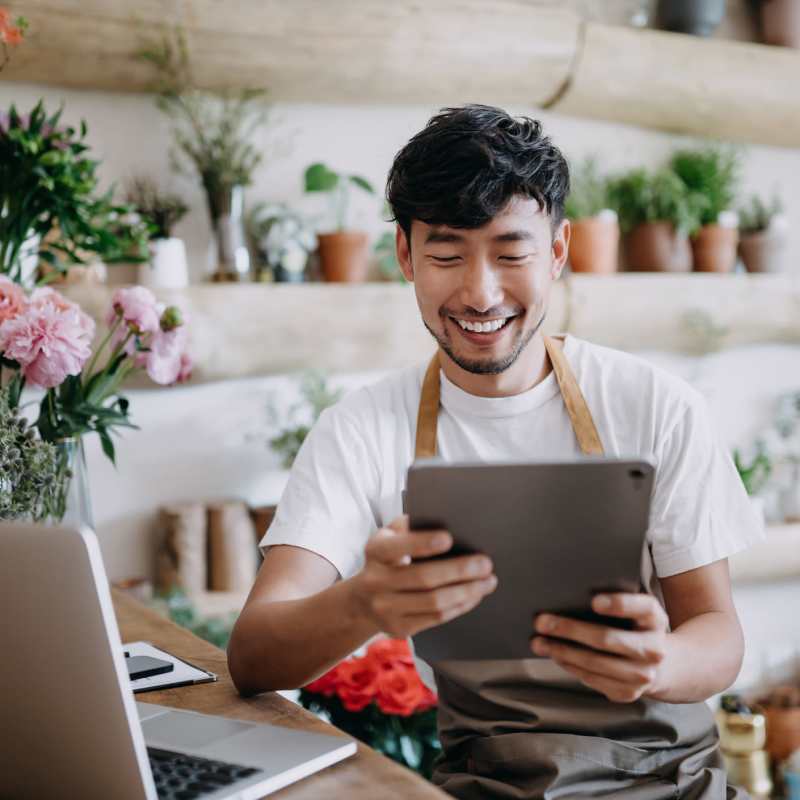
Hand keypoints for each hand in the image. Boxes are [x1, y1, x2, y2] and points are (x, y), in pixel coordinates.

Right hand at [350, 515, 496, 638]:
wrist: (363, 600)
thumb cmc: (388, 559)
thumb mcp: (391, 536)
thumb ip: (411, 526)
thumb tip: (448, 519)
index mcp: (375, 551)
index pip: (398, 547)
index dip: (423, 543)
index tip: (449, 538)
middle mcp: (375, 581)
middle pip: (423, 578)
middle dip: (459, 570)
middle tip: (485, 563)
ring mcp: (385, 608)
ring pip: (434, 602)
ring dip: (466, 591)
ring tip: (487, 581)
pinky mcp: (399, 628)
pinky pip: (436, 618)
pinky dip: (460, 606)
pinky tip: (474, 595)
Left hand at [531, 593, 669, 702]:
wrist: (661, 664)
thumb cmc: (635, 626)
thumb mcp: (635, 609)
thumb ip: (613, 600)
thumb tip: (568, 595)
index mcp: (655, 618)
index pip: (641, 607)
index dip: (619, 604)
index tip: (593, 601)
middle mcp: (654, 649)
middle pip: (606, 639)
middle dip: (569, 629)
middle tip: (541, 621)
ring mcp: (643, 675)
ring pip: (594, 663)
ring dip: (561, 652)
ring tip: (539, 642)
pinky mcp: (628, 693)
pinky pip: (592, 679)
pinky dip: (570, 666)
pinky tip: (555, 656)